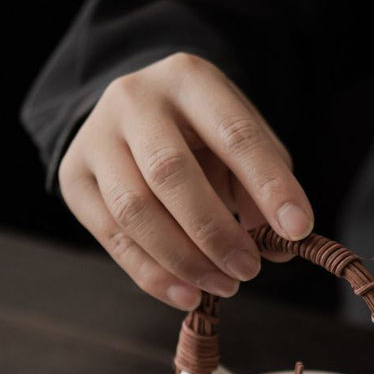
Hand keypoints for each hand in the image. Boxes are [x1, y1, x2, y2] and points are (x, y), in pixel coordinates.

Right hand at [57, 53, 313, 310]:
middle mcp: (135, 100)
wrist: (134, 114)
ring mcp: (96, 137)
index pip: (234, 134)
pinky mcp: (74, 177)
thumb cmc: (201, 135)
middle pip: (171, 172)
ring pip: (134, 210)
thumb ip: (262, 189)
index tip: (298, 230)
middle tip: (249, 271)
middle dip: (216, 232)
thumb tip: (282, 246)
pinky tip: (187, 294)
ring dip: (183, 259)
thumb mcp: (240, 146)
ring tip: (223, 285)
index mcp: (189, 79)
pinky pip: (112, 237)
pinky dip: (153, 275)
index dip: (269, 185)